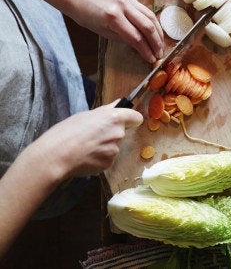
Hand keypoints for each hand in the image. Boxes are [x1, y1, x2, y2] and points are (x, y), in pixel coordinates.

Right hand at [18, 101, 143, 179]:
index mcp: (113, 118)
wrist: (55, 156)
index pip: (136, 118)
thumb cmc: (65, 133)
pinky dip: (98, 158)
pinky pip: (107, 159)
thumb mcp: (84, 115)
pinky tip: (85, 156)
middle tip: (92, 135)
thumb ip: (105, 111)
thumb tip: (118, 104)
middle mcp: (118, 134)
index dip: (131, 120)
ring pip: (113, 147)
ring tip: (85, 147)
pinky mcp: (109, 164)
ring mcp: (114, 150)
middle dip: (111, 134)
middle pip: (122, 133)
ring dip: (104, 147)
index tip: (126, 122)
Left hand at [66, 0, 164, 62]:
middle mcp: (123, 6)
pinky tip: (155, 31)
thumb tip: (140, 46)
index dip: (146, 50)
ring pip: (151, 17)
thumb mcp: (102, 32)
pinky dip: (153, 22)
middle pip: (147, 27)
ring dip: (158, 32)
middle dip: (156, 42)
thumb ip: (122, 38)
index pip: (136, 38)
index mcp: (113, 18)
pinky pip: (146, 10)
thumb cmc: (85, 16)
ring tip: (161, 44)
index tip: (152, 59)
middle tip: (160, 53)